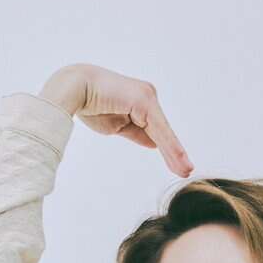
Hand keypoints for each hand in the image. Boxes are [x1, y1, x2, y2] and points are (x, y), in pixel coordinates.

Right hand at [40, 63, 193, 176]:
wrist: (76, 90)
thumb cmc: (92, 105)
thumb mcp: (118, 126)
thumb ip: (137, 133)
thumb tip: (154, 144)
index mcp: (141, 102)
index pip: (157, 130)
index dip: (168, 149)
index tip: (177, 166)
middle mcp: (148, 96)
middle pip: (163, 131)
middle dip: (174, 153)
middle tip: (186, 172)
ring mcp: (148, 97)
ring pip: (164, 132)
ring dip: (175, 153)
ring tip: (185, 171)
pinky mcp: (144, 101)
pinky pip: (159, 128)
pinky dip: (169, 145)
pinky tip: (179, 158)